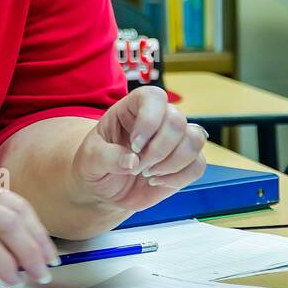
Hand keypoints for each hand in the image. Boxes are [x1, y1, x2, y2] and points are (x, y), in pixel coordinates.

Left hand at [72, 85, 207, 214]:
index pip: (154, 97)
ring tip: (149, 174)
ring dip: (172, 163)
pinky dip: (179, 177)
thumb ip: (107, 157)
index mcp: (133, 108)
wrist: (104, 189)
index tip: (134, 146)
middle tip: (138, 167)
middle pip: (177, 120)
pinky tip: (158, 182)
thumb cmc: (95, 166)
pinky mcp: (185, 162)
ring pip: (195, 139)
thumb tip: (132, 161)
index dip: (149, 120)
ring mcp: (175, 139)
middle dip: (158, 150)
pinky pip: (199, 164)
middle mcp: (158, 119)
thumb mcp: (89, 160)